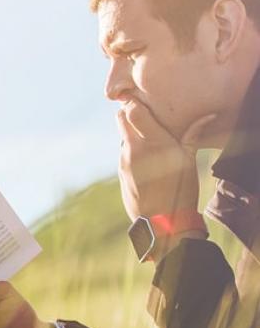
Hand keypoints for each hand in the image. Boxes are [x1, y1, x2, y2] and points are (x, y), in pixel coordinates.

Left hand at [117, 104, 216, 222]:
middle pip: (121, 118)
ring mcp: (124, 161)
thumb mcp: (190, 161)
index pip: (131, 110)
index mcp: (152, 141)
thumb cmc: (181, 190)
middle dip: (130, 115)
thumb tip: (206, 116)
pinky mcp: (121, 174)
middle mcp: (134, 149)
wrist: (163, 223)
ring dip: (132, 134)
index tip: (147, 105)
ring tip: (150, 142)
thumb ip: (193, 135)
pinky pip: (123, 154)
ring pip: (122, 136)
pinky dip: (131, 152)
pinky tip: (147, 161)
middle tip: (146, 119)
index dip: (136, 104)